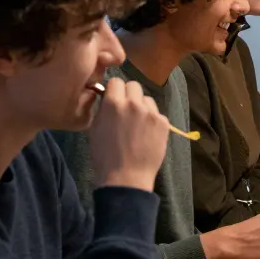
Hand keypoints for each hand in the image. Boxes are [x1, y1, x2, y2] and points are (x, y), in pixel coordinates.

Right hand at [88, 77, 169, 192]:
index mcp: (113, 103)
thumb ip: (103, 108)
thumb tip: (108, 97)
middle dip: (128, 94)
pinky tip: (146, 134)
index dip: (114, 90)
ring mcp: (151, 113)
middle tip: (126, 110)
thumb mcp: (95, 128)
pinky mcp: (164, 123)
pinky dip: (152, 120)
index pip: (116, 81)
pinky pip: (157, 114)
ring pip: (147, 99)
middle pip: (134, 85)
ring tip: (137, 124)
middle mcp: (134, 103)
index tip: (113, 98)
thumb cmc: (105, 155)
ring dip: (142, 107)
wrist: (127, 177)